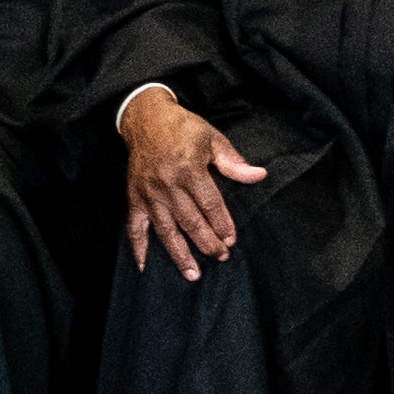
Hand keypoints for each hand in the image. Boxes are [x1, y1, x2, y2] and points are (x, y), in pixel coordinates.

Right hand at [122, 84, 267, 280]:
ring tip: (193, 274)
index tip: (231, 240)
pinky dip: (138, 248)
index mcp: (189, 169)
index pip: (210, 204)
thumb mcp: (212, 138)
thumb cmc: (183, 128)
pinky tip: (145, 267)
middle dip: (207, 243)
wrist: (146, 119)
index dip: (222, 224)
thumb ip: (234, 162)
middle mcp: (167, 185)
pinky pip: (134, 228)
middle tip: (221, 257)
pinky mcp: (134, 199)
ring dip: (179, 254)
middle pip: (190, 222)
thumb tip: (259, 176)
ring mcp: (149, 195)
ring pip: (166, 231)